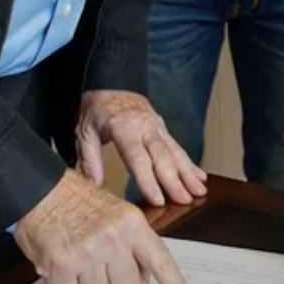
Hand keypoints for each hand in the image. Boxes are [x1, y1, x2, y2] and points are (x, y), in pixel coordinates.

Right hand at [14, 170, 191, 283]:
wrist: (39, 188)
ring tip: (83, 273)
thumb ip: (133, 247)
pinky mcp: (62, 266)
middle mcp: (114, 238)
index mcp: (132, 223)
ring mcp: (88, 253)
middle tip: (106, 279)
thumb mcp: (117, 214)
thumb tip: (143, 280)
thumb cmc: (76, 200)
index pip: (161, 262)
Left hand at [76, 90, 206, 206]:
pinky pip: (177, 147)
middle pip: (162, 156)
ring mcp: (156, 126)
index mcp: (124, 127)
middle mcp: (145, 126)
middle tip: (185, 200)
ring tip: (199, 192)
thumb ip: (89, 159)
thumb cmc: (96, 109)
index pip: (138, 158)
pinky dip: (189, 163)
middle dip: (175, 180)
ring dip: (188, 173)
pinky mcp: (162, 129)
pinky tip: (199, 177)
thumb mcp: (84, 131)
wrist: (110, 83)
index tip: (158, 199)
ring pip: (175, 152)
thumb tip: (94, 186)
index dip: (149, 181)